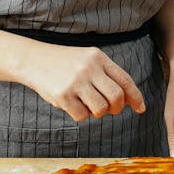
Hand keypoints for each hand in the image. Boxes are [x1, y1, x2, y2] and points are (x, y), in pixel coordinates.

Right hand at [24, 45, 145, 122]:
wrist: (33, 59)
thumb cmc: (64, 63)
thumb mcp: (87, 60)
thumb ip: (106, 75)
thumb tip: (129, 100)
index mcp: (98, 57)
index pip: (125, 80)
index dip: (135, 96)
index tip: (140, 108)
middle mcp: (89, 68)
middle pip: (116, 97)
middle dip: (117, 108)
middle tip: (110, 109)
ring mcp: (76, 81)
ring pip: (101, 109)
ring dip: (97, 112)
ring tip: (87, 104)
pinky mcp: (63, 95)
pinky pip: (82, 116)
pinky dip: (80, 114)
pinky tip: (72, 104)